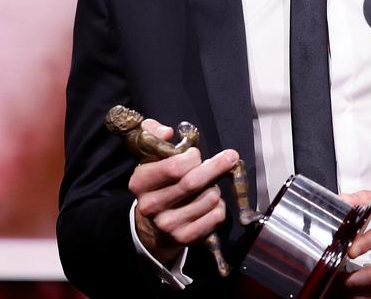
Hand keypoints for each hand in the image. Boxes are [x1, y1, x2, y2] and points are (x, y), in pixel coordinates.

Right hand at [130, 119, 238, 265]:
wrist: (153, 226)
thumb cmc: (158, 182)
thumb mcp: (149, 157)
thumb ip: (153, 135)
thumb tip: (167, 132)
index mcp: (139, 183)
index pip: (173, 167)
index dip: (191, 157)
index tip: (196, 154)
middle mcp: (151, 206)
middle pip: (193, 183)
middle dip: (215, 166)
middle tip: (230, 156)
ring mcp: (168, 224)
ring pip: (209, 198)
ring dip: (215, 188)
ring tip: (207, 187)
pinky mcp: (185, 237)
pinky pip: (216, 215)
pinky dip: (220, 205)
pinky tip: (208, 203)